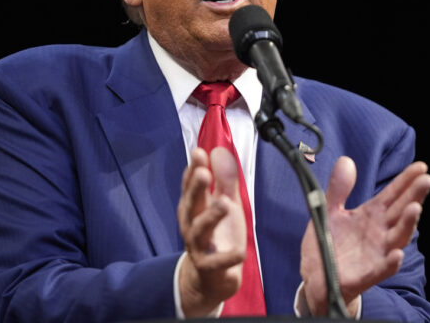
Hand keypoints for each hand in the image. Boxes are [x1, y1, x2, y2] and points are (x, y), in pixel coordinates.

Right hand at [177, 147, 246, 316]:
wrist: (212, 278)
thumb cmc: (218, 235)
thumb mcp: (223, 203)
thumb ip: (223, 180)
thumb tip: (219, 151)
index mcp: (194, 208)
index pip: (190, 186)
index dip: (193, 169)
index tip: (198, 152)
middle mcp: (191, 225)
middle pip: (191, 204)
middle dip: (195, 188)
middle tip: (203, 172)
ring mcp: (198, 247)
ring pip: (201, 230)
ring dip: (211, 216)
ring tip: (224, 203)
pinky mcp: (209, 267)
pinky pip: (217, 262)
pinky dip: (228, 257)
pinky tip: (239, 251)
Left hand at [300, 156, 429, 315]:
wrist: (316, 276)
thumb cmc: (328, 242)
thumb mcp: (329, 209)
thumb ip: (339, 187)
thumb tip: (346, 160)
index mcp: (371, 215)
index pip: (393, 195)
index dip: (406, 180)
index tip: (421, 166)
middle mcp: (379, 233)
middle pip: (400, 212)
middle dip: (414, 196)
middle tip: (426, 180)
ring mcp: (376, 254)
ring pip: (397, 238)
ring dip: (407, 224)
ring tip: (415, 208)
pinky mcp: (366, 274)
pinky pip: (382, 269)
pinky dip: (390, 262)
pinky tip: (397, 253)